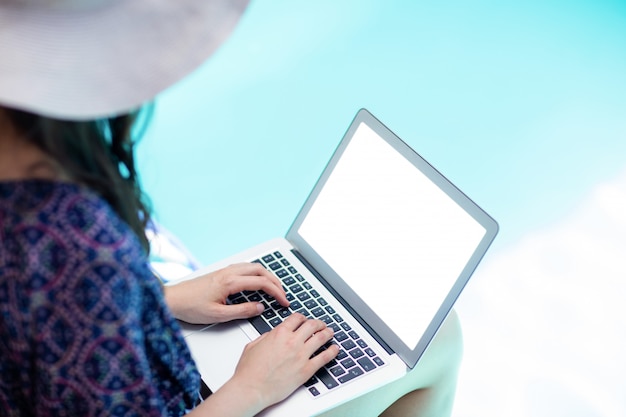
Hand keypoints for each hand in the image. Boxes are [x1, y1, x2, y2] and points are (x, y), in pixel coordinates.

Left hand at [164, 263, 288, 323]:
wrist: (171, 299)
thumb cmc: (190, 307)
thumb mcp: (218, 315)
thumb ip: (242, 311)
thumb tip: (260, 308)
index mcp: (231, 282)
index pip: (262, 283)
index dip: (277, 292)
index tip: (284, 302)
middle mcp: (229, 272)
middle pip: (261, 271)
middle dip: (276, 282)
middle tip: (283, 294)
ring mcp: (225, 270)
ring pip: (253, 267)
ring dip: (267, 276)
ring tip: (274, 287)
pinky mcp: (221, 273)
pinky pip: (245, 268)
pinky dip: (257, 273)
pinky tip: (257, 282)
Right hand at [229, 314, 338, 411]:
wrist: (251, 388)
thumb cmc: (249, 371)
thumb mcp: (253, 345)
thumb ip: (266, 337)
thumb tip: (273, 335)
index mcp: (279, 333)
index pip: (297, 318)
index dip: (303, 318)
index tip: (305, 320)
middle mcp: (292, 342)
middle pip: (311, 325)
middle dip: (318, 323)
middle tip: (321, 325)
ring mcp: (301, 355)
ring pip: (320, 338)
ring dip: (327, 333)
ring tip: (330, 333)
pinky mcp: (306, 370)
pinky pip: (324, 358)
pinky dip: (332, 351)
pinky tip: (335, 349)